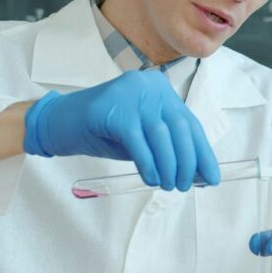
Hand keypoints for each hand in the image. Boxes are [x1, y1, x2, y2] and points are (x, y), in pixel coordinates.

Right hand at [23, 69, 219, 190]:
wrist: (60, 122)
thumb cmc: (104, 131)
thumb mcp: (143, 137)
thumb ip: (167, 147)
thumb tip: (195, 171)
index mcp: (160, 90)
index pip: (190, 124)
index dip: (202, 152)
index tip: (212, 177)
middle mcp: (150, 87)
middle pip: (180, 128)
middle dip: (188, 162)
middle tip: (186, 185)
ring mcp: (131, 96)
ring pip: (162, 136)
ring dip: (169, 166)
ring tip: (169, 185)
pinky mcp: (114, 110)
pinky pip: (139, 142)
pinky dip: (148, 164)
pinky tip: (152, 179)